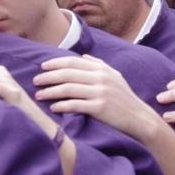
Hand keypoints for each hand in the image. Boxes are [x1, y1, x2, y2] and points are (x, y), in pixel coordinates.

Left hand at [32, 55, 161, 140]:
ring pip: (68, 89)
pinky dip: (61, 105)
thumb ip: (99, 65)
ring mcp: (100, 93)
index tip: (42, 67)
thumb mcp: (115, 77)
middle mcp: (100, 78)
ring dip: (51, 91)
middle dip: (48, 76)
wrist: (139, 118)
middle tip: (35, 81)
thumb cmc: (124, 98)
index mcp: (102, 69)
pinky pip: (75, 105)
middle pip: (68, 74)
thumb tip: (82, 56)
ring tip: (39, 95)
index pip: (73, 62)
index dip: (55, 63)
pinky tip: (53, 107)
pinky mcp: (100, 108)